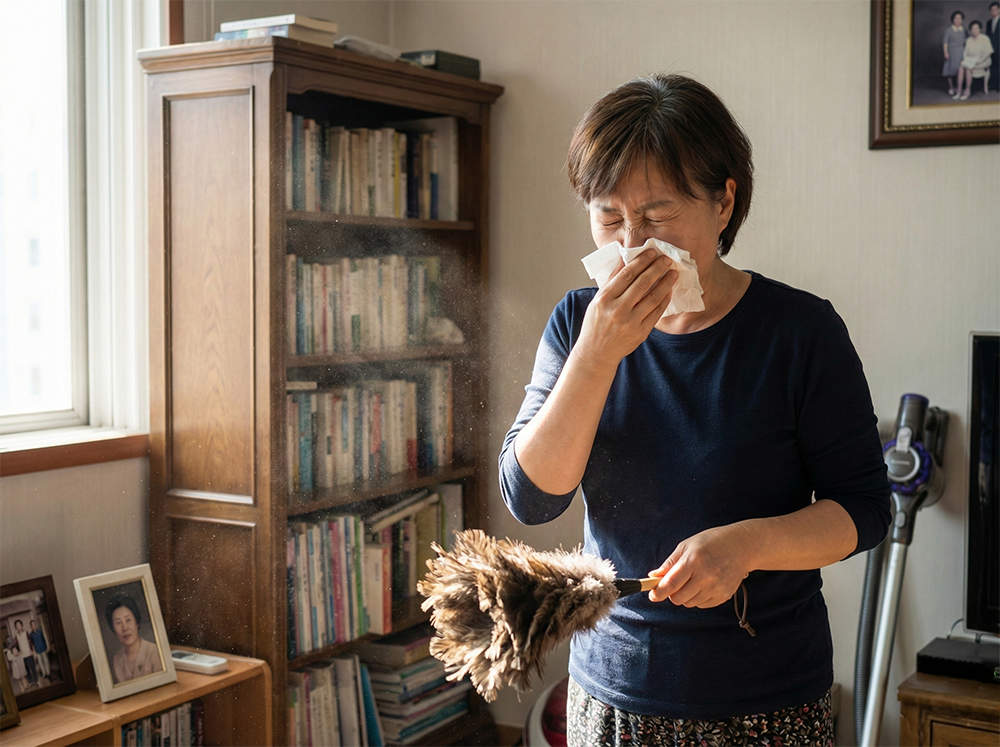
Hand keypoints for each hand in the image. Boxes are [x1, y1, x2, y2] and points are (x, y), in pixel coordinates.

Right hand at [573, 249, 676, 369]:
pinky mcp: (640, 333)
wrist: (596, 352)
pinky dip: (664, 300)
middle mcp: (617, 310)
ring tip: (673, 273)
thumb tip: (625, 257)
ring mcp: (630, 322)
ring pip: (653, 298)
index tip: (652, 252)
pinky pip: (656, 313)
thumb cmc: (596, 323)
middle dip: (657, 269)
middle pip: (642, 284)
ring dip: (665, 283)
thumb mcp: (598, 299)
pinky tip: (668, 291)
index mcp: (604, 298)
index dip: (641, 262)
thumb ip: (612, 279)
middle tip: (667, 259)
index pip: (626, 275)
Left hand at [647, 523, 753, 607]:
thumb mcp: (687, 545)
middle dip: (672, 594)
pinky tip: (704, 584)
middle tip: (674, 584)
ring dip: (685, 596)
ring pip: (689, 603)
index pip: (671, 584)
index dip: (658, 592)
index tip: (653, 595)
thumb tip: (654, 577)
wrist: (742, 546)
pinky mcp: (724, 595)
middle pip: (678, 598)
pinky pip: (702, 605)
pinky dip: (698, 598)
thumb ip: (670, 563)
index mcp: (693, 561)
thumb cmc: (712, 542)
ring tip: (693, 580)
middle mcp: (706, 576)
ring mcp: (716, 587)